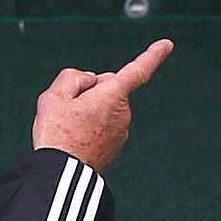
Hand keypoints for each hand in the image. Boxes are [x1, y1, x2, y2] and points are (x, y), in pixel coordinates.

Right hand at [32, 39, 173, 172]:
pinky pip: (102, 126)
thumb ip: (73, 78)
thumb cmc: (57, 135)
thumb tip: (90, 81)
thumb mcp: (53, 96)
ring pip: (103, 108)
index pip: (137, 70)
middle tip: (66, 110)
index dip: (153, 56)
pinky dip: (89, 127)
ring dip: (87, 111)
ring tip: (68, 129)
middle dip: (90, 91)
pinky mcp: (115, 147)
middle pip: (108, 89)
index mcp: (113, 96)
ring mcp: (121, 132)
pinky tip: (74, 139)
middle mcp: (123, 113)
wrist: (61, 176)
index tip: (167, 45)